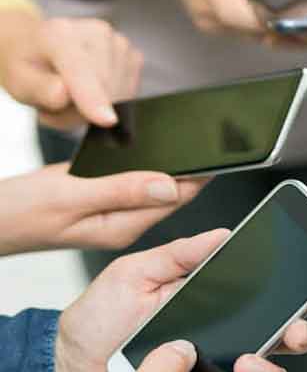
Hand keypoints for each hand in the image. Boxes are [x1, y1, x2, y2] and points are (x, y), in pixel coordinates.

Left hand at [0, 11, 142, 129]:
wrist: (43, 50)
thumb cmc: (31, 68)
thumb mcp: (20, 82)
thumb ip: (39, 89)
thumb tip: (62, 93)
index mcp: (59, 33)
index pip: (80, 69)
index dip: (93, 96)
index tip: (107, 120)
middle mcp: (96, 32)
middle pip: (104, 88)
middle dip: (84, 111)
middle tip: (57, 107)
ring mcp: (119, 43)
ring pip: (120, 94)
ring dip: (98, 108)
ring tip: (73, 98)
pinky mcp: (134, 56)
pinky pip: (130, 93)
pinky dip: (113, 102)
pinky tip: (94, 92)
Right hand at [0, 163, 205, 254]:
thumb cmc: (19, 212)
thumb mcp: (71, 196)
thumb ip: (122, 190)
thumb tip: (169, 186)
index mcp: (122, 226)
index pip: (176, 200)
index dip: (200, 177)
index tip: (221, 156)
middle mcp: (122, 224)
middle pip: (170, 196)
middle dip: (192, 172)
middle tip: (214, 145)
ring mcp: (111, 216)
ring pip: (153, 189)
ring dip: (172, 169)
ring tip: (194, 146)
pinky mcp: (99, 204)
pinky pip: (133, 186)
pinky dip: (146, 169)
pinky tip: (154, 155)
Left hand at [57, 230, 306, 371]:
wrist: (69, 364)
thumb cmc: (102, 316)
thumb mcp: (137, 273)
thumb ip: (179, 253)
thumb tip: (221, 235)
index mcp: (218, 305)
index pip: (269, 301)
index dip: (295, 299)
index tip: (302, 295)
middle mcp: (225, 340)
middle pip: (283, 340)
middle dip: (299, 335)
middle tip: (290, 333)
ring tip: (245, 366)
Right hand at [170, 0, 306, 33]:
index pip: (245, 18)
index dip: (275, 21)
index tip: (304, 12)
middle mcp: (207, 11)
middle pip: (253, 31)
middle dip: (283, 24)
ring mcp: (209, 24)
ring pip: (251, 35)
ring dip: (275, 26)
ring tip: (299, 10)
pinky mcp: (214, 29)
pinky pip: (245, 33)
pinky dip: (263, 25)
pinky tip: (279, 13)